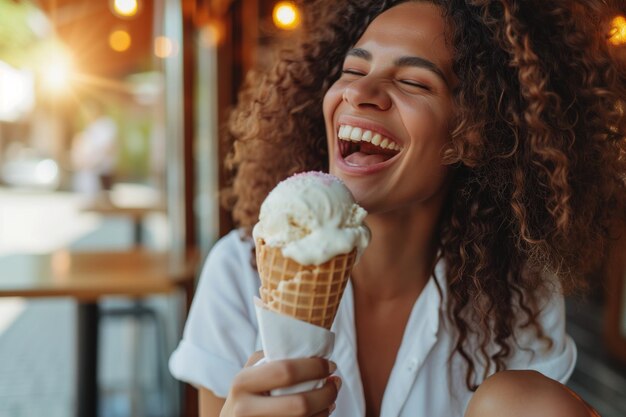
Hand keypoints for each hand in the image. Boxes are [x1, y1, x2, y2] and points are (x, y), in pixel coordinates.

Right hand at [220, 351, 340, 416]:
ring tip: (332, 397)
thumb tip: (309, 349)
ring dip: (326, 408)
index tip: (330, 364)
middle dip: (327, 392)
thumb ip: (271, 358)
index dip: (314, 367)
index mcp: (242, 382)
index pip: (285, 372)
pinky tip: (322, 411)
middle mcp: (246, 409)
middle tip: (336, 382)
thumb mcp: (249, 372)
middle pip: (300, 405)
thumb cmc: (245, 393)